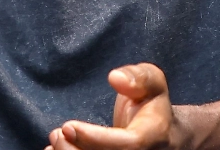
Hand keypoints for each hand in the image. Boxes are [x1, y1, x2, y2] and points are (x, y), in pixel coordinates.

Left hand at [47, 63, 176, 149]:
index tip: (68, 126)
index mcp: (154, 137)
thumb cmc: (153, 103)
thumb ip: (139, 77)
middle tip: (57, 133)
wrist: (164, 135)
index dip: (95, 139)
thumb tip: (115, 77)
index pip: (127, 146)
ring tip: (56, 140)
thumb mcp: (154, 82)